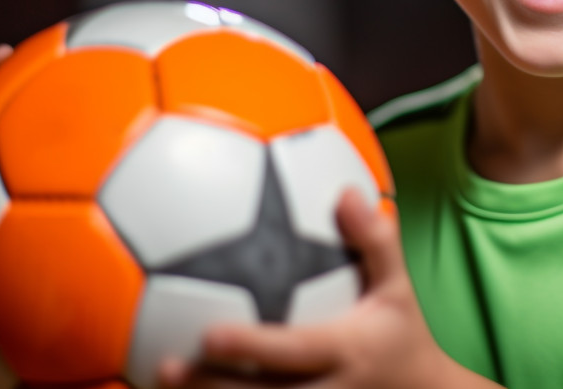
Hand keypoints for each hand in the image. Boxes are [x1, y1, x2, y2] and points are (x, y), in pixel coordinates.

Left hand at [158, 189, 498, 388]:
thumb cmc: (404, 333)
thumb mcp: (401, 287)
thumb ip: (376, 240)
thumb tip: (345, 193)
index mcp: (344, 350)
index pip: (293, 351)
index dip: (251, 347)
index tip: (209, 335)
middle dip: (210, 386)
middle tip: (165, 365)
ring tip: (158, 379)